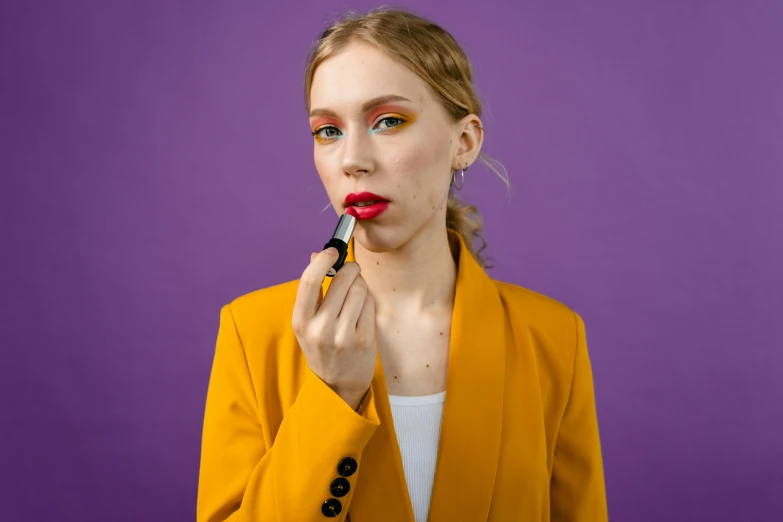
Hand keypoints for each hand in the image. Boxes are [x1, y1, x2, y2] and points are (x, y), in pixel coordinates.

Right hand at [292, 247, 376, 408]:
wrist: (338, 386)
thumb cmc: (322, 347)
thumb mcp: (308, 322)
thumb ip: (312, 290)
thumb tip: (316, 255)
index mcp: (301, 321)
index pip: (308, 281)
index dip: (322, 260)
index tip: (332, 251)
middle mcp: (320, 329)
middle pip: (341, 280)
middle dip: (349, 269)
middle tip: (351, 270)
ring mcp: (343, 335)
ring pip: (359, 289)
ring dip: (360, 284)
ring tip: (355, 293)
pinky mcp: (364, 339)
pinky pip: (370, 303)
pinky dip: (367, 300)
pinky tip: (362, 308)